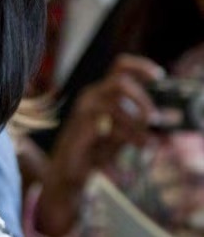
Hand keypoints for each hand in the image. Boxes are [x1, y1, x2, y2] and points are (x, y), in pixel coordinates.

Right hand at [36, 54, 162, 236]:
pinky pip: (109, 124)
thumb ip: (141, 123)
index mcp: (103, 93)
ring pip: (116, 102)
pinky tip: (137, 146)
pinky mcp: (81, 126)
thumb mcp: (125, 132)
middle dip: (142, 99)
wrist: (70, 170)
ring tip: (146, 141)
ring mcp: (84, 110)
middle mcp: (92, 96)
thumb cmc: (96, 150)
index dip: (141, 67)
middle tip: (154, 119)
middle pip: (121, 81)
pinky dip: (128, 135)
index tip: (160, 76)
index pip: (120, 66)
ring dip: (136, 122)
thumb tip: (166, 118)